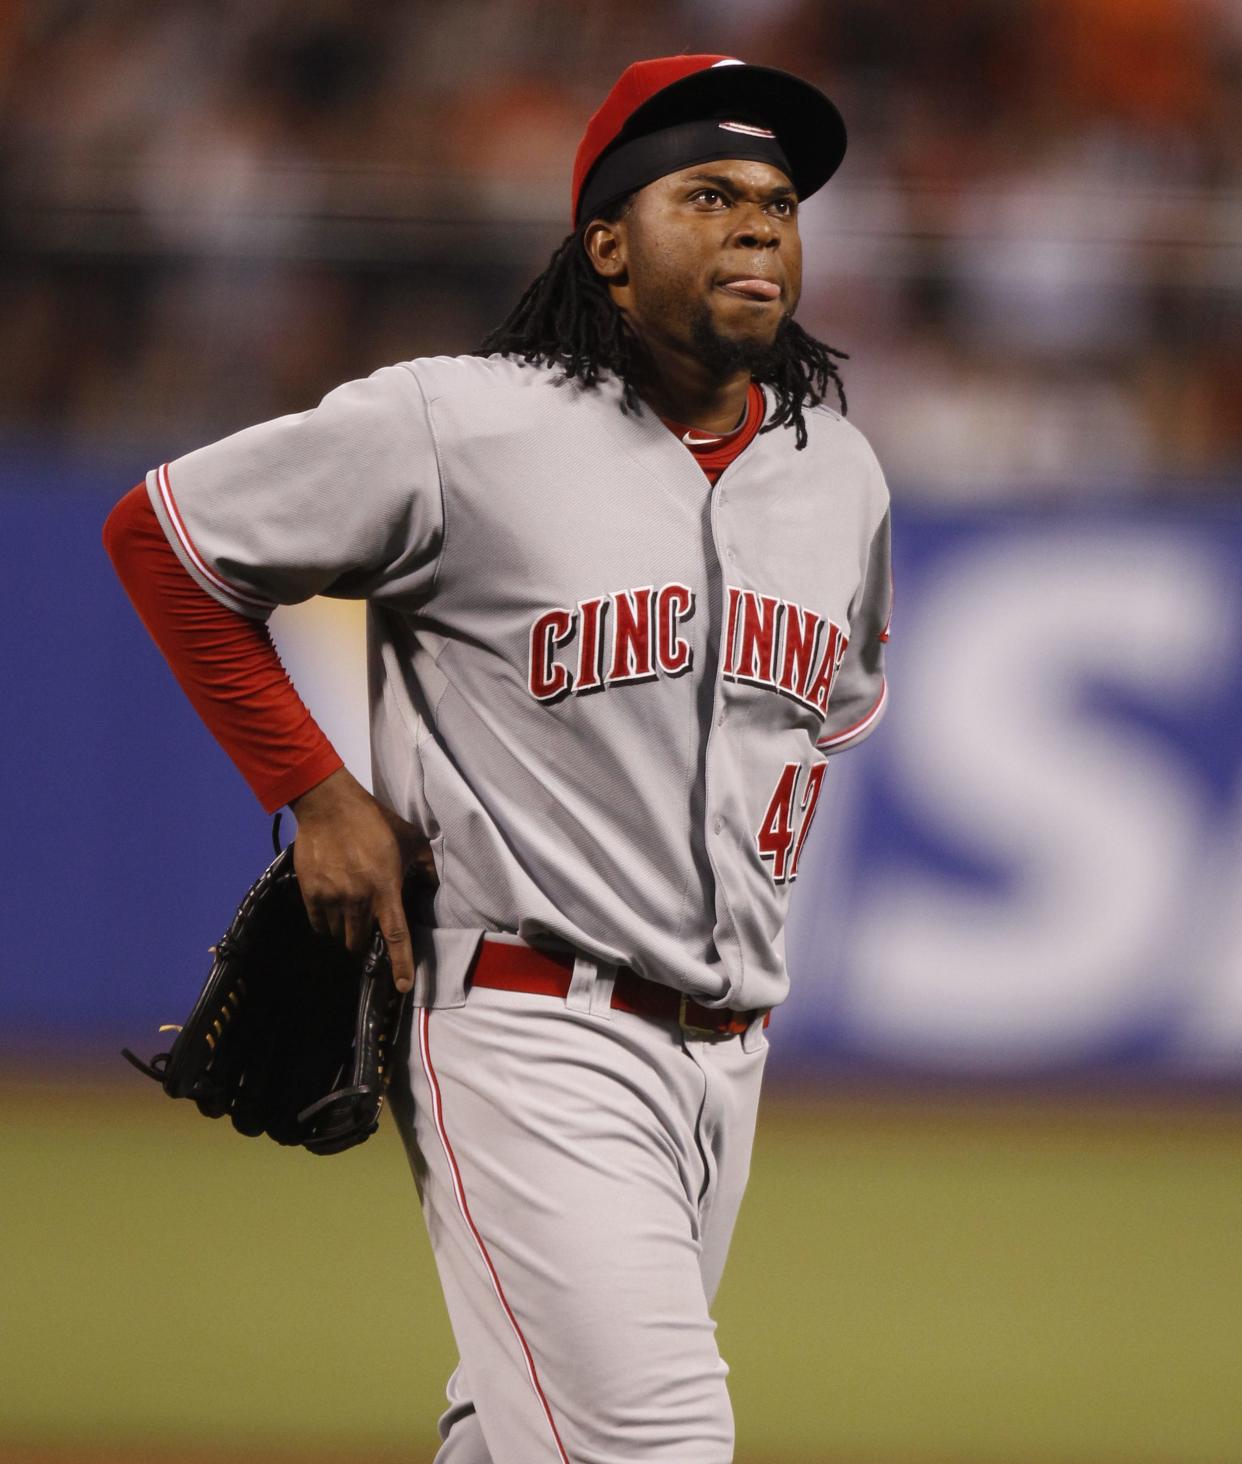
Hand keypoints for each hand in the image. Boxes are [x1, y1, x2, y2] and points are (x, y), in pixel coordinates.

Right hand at [289, 767, 432, 992]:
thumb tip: (438, 888)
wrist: (328, 805)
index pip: (396, 936)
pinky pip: (318, 924)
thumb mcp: (411, 840)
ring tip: (351, 909)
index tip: (402, 986)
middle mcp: (357, 900)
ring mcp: (331, 898)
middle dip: (366, 940)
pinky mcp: (310, 893)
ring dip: (346, 930)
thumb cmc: (374, 821)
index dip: (401, 964)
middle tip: (369, 924)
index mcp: (385, 889)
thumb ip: (426, 867)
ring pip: (338, 935)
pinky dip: (325, 922)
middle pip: (360, 942)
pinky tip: (332, 906)